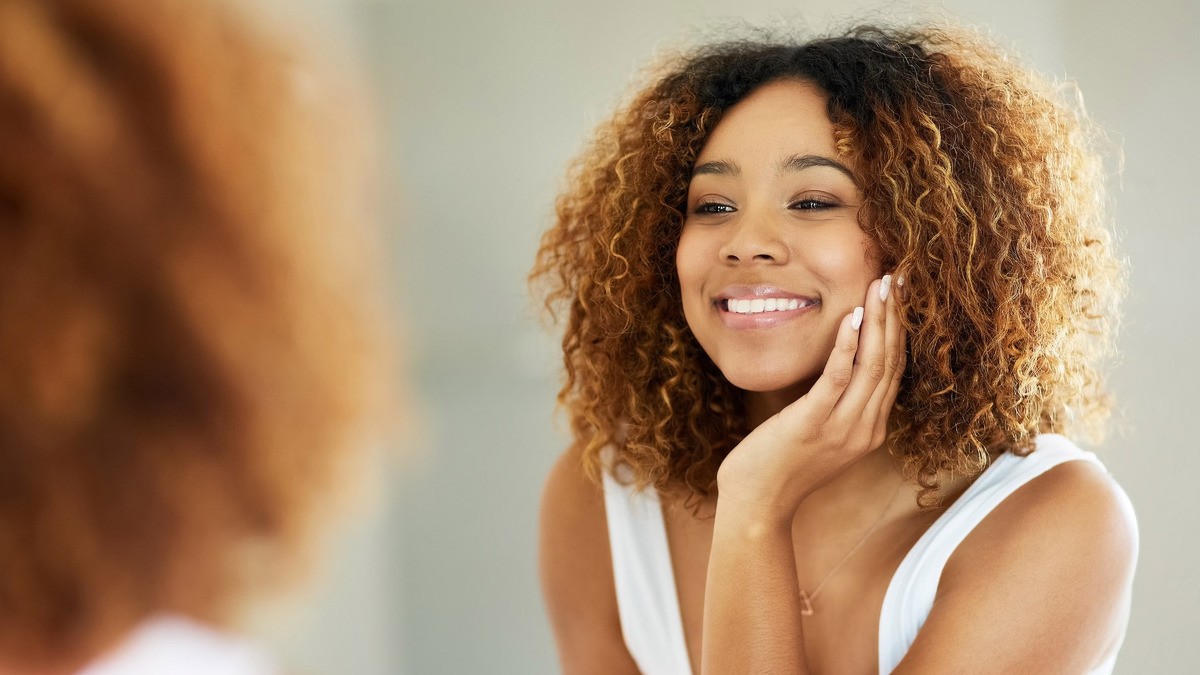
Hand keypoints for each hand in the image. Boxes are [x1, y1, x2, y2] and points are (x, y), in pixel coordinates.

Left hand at [715, 274, 905, 522]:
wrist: (757, 507)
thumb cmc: (778, 469)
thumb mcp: (818, 435)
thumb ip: (835, 407)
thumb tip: (836, 371)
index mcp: (869, 429)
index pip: (894, 371)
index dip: (900, 330)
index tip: (902, 295)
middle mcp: (865, 428)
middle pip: (891, 362)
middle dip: (897, 316)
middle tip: (902, 277)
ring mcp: (843, 428)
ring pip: (873, 365)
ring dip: (879, 321)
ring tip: (883, 285)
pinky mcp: (814, 424)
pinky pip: (838, 378)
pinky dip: (848, 345)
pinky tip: (852, 317)